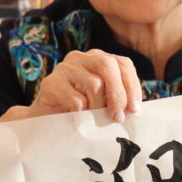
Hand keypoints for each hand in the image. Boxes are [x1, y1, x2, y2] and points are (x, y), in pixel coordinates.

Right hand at [0, 49, 141, 181]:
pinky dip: (81, 113)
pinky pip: (75, 99)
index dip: (132, 86)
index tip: (136, 109)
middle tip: (119, 117)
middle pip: (108, 65)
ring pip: (93, 84)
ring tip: (93, 119)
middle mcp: (81, 58)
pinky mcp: (50, 83)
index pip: (123, 64)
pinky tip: (76, 118)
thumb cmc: (79, 114)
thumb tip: (138, 110)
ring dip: (97, 107)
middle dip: (118, 94)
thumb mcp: (102, 103)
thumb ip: (118, 100)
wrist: (43, 123)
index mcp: (98, 59)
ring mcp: (64, 68)